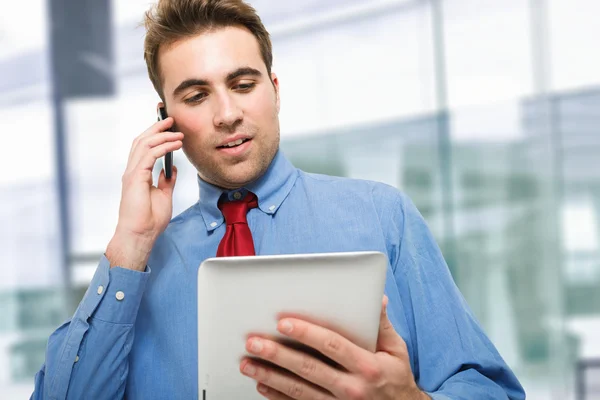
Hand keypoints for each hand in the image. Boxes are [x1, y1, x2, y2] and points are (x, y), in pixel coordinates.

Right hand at [106, 117, 183, 270]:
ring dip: (162, 135)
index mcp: (138, 174)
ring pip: (144, 144)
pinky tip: (175, 145)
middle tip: (170, 118)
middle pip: (142, 140)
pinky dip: (163, 147)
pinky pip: (149, 155)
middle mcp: (133, 170)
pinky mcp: (136, 177)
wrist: (141, 234)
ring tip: (177, 132)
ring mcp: (132, 173)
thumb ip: (166, 181)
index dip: (154, 134)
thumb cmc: (149, 220)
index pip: (144, 147)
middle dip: (156, 127)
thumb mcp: (164, 195)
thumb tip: (172, 169)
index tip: (168, 125)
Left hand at [240, 296, 429, 399]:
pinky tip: (262, 385)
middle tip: (254, 342)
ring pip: (298, 390)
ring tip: (248, 363)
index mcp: (367, 366)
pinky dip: (278, 396)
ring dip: (270, 376)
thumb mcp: (396, 350)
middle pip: (308, 368)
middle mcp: (351, 388)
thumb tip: (377, 298)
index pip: (332, 345)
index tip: (284, 323)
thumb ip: (382, 325)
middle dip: (278, 354)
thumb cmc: (396, 378)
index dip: (307, 333)